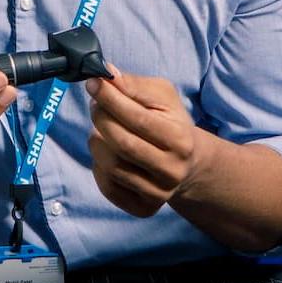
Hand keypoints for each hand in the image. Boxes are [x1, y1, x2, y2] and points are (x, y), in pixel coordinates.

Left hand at [86, 66, 198, 217]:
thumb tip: (106, 74)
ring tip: (103, 129)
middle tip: (96, 104)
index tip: (93, 83)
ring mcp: (157, 193)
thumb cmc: (171, 122)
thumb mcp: (163, 96)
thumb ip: (135, 85)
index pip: (137, 118)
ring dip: (97, 140)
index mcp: (180, 139)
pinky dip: (99, 164)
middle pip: (120, 143)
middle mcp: (171, 170)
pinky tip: (108, 152)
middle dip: (100, 118)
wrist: (188, 162)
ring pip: (109, 165)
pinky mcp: (143, 208)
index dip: (110, 99)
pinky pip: (107, 185)